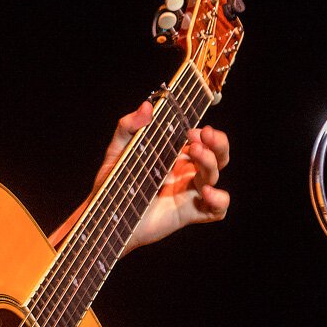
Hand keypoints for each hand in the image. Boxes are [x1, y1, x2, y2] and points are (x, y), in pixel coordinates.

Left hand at [92, 101, 229, 249]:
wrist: (107, 219)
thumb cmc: (113, 186)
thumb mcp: (117, 152)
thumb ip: (128, 127)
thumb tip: (147, 106)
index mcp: (175, 156)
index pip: (202, 139)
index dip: (205, 133)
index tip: (192, 130)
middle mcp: (186, 172)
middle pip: (218, 154)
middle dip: (218, 143)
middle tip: (202, 138)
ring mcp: (190, 193)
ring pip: (216, 175)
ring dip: (211, 162)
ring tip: (195, 153)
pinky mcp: (190, 214)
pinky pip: (218, 209)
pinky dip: (219, 199)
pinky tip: (205, 192)